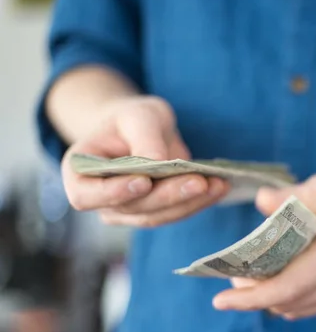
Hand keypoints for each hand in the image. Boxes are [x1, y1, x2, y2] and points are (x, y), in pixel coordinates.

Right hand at [62, 96, 227, 226]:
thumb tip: (157, 163)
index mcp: (79, 172)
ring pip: (158, 216)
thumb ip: (144, 137)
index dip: (113, 193)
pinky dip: (199, 202)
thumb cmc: (131, 119)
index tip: (143, 181)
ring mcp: (127, 211)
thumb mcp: (137, 115)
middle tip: (199, 181)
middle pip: (132, 208)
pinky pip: (175, 213)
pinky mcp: (154, 213)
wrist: (142, 129)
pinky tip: (219, 187)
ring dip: (190, 202)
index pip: (86, 195)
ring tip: (217, 184)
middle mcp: (100, 199)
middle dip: (168, 195)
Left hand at [212, 154, 315, 319]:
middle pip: (291, 301)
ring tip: (254, 279)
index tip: (222, 300)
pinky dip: (295, 297)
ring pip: (303, 306)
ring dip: (274, 298)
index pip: (288, 285)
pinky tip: (284, 281)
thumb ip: (295, 197)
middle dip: (256, 297)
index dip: (252, 297)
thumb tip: (261, 204)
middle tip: (233, 281)